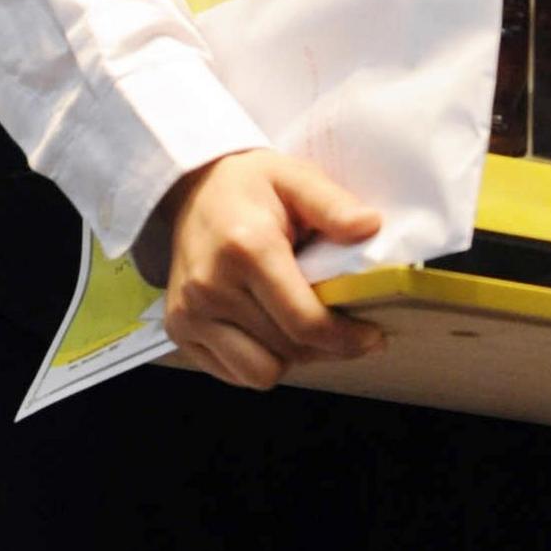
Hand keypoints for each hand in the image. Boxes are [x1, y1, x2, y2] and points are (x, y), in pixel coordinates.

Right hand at [149, 150, 384, 390]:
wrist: (192, 188)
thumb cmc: (250, 184)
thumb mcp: (295, 177)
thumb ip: (332, 204)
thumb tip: (369, 227)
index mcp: (246, 248)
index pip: (303, 321)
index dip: (345, 338)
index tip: (372, 337)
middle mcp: (211, 287)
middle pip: (286, 352)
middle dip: (323, 346)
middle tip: (341, 325)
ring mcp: (190, 314)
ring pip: (258, 374)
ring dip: (289, 358)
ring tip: (300, 324)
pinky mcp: (179, 330)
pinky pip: (232, 374)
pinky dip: (257, 360)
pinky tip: (268, 327)